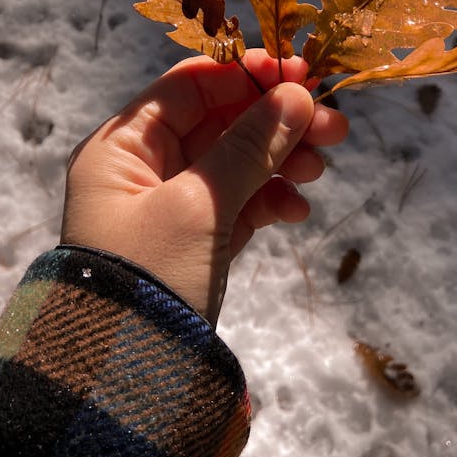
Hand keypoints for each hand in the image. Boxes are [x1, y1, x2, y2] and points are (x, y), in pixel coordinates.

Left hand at [61, 50, 348, 323]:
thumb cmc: (149, 275)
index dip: (246, 76)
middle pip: (220, 121)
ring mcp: (171, 205)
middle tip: (333, 126)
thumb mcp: (199, 205)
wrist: (126, 379)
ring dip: (281, 159)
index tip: (300, 77)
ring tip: (320, 170)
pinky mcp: (196, 240)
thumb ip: (248, 147)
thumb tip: (294, 96)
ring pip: (236, 161)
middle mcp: (143, 167)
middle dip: (276, 121)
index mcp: (123, 145)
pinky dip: (270, 200)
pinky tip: (297, 210)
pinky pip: (240, 202)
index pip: (190, 86)